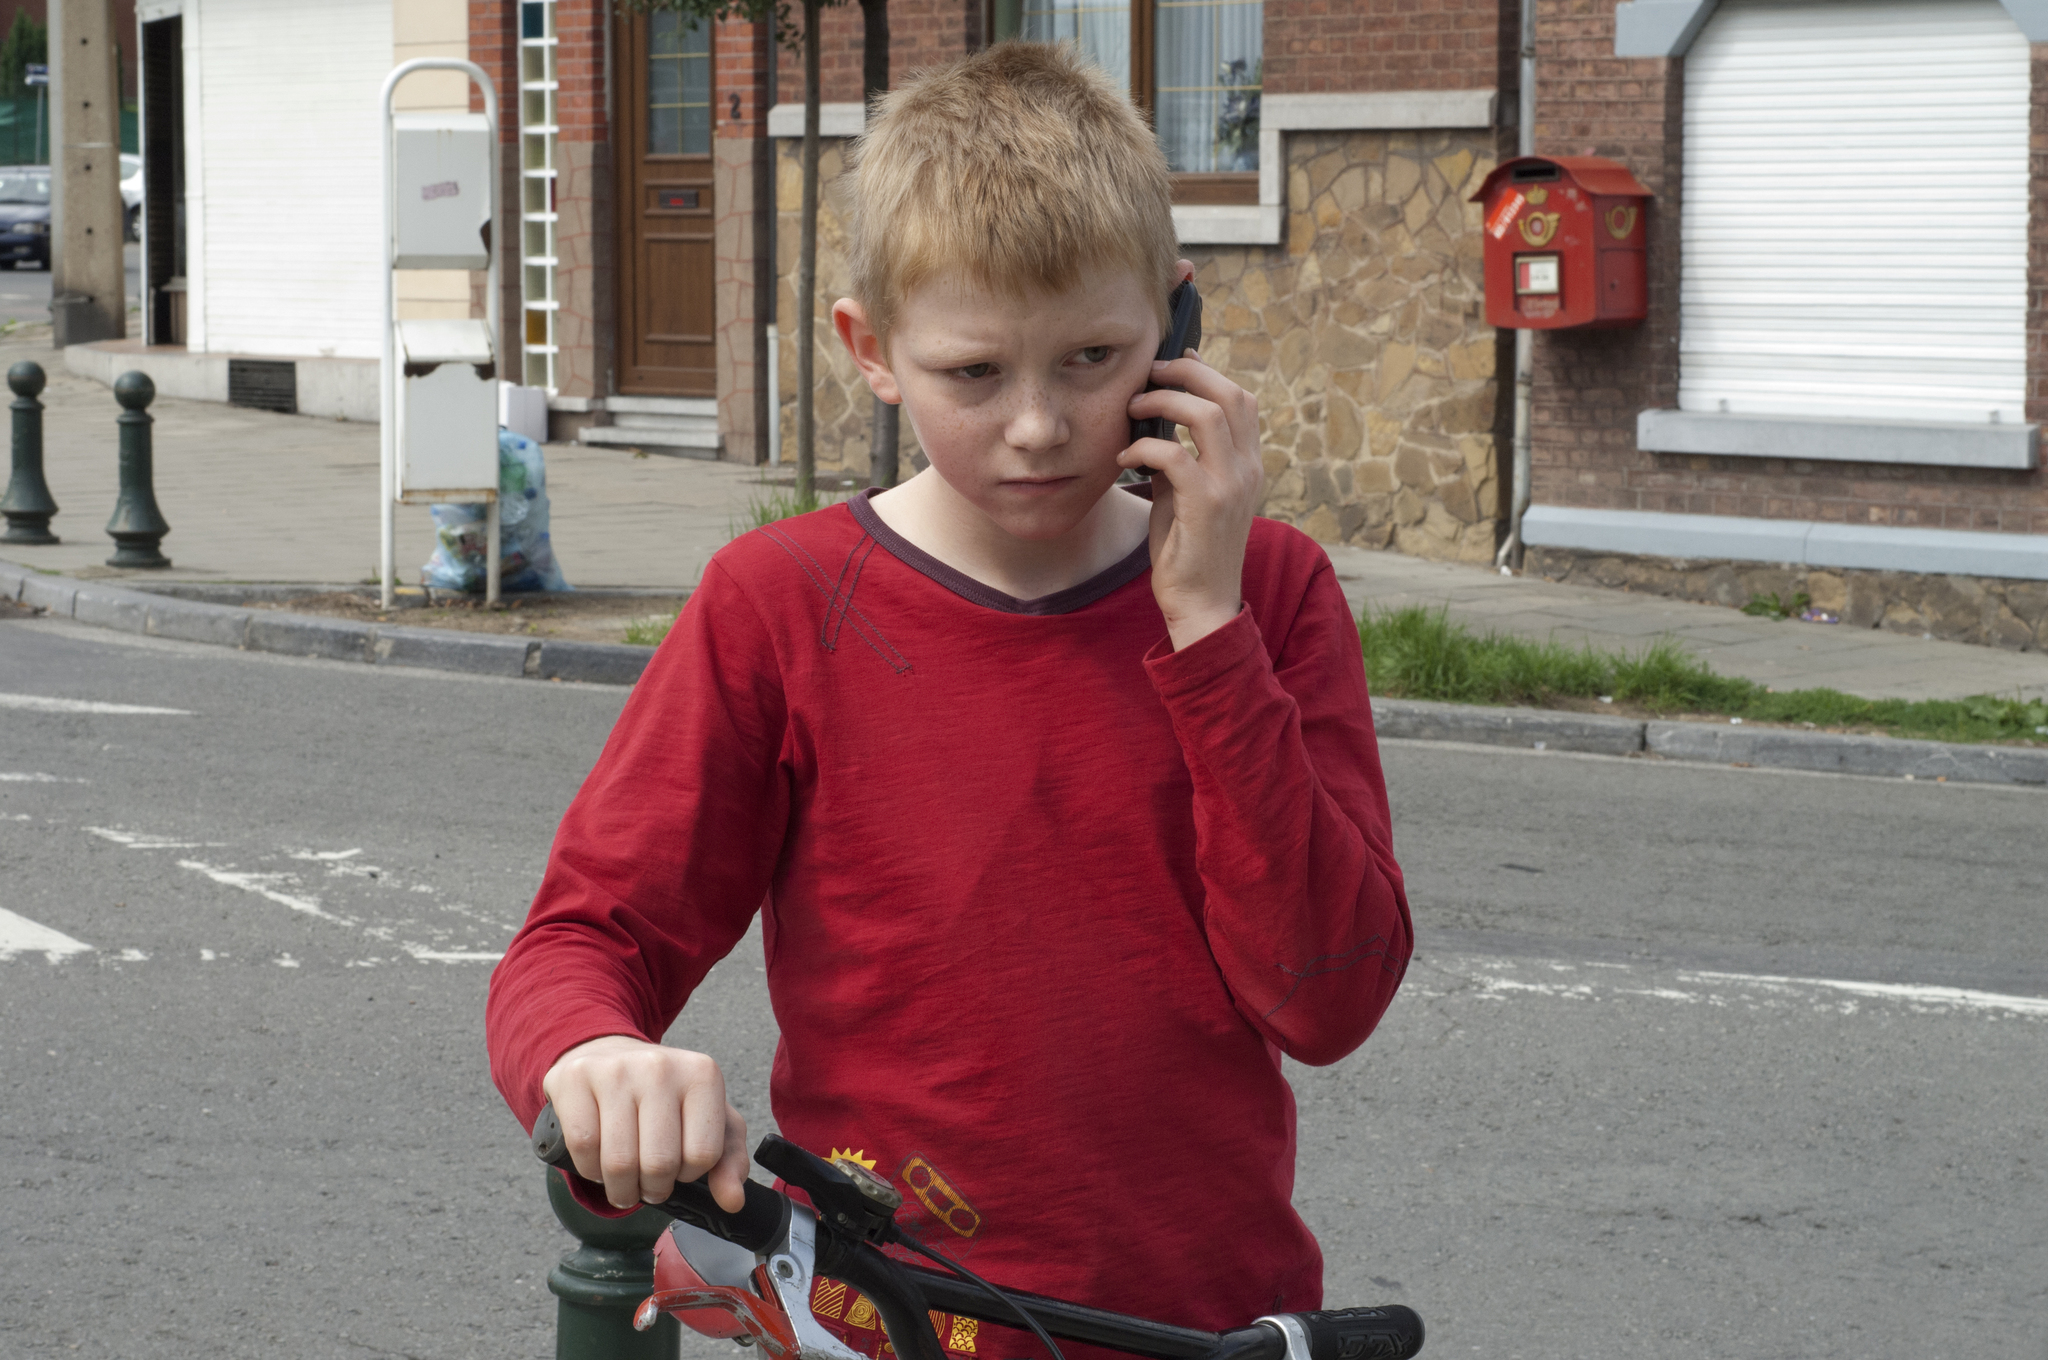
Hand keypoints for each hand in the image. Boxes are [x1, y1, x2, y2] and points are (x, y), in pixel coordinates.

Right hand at [540, 1034, 750, 1211]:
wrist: (610, 1057)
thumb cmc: (664, 1097)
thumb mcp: (708, 1120)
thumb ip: (729, 1161)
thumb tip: (732, 1201)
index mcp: (702, 1075)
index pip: (703, 1155)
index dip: (689, 1174)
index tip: (680, 1167)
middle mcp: (660, 1067)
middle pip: (659, 1163)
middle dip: (653, 1189)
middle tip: (648, 1184)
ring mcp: (616, 1070)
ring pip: (619, 1162)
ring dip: (621, 1188)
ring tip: (624, 1181)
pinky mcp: (576, 1079)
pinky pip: (583, 1148)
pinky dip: (589, 1169)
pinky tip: (599, 1162)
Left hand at [1118, 350, 1261, 649]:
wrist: (1201, 603)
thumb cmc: (1188, 549)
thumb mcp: (1188, 495)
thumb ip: (1181, 460)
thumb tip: (1156, 425)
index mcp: (1249, 464)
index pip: (1241, 400)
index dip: (1208, 373)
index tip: (1175, 362)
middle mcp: (1248, 469)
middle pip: (1230, 394)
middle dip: (1186, 374)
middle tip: (1149, 373)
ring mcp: (1232, 486)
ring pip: (1207, 415)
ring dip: (1163, 402)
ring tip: (1133, 408)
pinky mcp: (1207, 505)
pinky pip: (1174, 454)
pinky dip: (1144, 447)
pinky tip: (1125, 458)